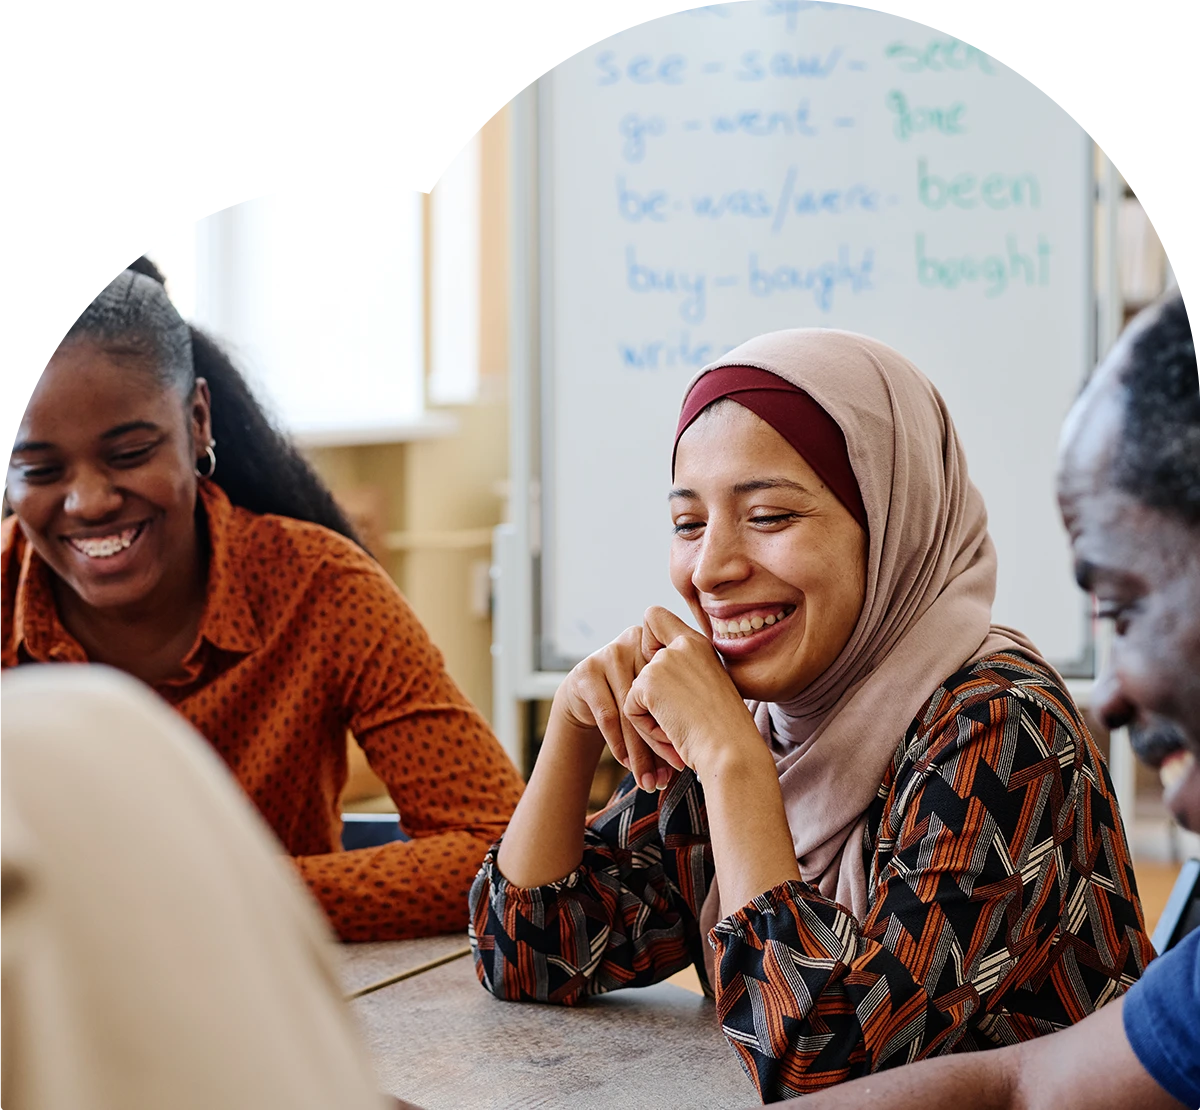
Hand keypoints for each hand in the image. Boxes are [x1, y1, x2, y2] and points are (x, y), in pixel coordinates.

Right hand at [553, 625, 674, 792]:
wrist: (587, 696)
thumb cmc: (633, 700)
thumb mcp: (657, 696)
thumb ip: (678, 709)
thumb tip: (702, 754)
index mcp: (661, 643)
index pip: (674, 686)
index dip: (683, 721)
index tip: (688, 756)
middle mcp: (634, 643)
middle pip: (652, 699)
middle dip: (662, 742)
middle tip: (673, 773)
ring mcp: (608, 654)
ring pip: (630, 711)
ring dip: (640, 751)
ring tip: (650, 780)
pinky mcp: (586, 673)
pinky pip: (607, 714)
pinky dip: (619, 744)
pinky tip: (627, 764)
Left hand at [623, 607, 763, 778]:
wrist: (732, 750)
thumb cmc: (725, 730)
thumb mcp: (708, 688)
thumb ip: (682, 672)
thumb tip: (648, 675)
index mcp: (698, 644)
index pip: (654, 616)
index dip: (647, 643)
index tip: (664, 675)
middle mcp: (682, 644)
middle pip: (638, 661)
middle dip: (650, 697)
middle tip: (681, 718)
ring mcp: (664, 661)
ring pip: (635, 692)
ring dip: (651, 718)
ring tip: (682, 730)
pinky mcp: (648, 682)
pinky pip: (630, 709)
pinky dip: (647, 729)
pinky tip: (673, 734)